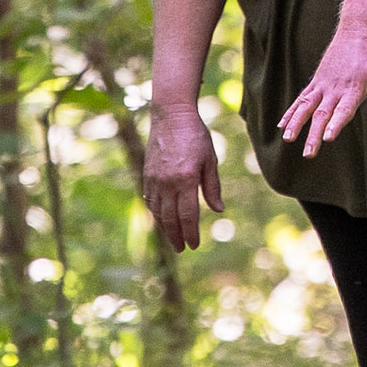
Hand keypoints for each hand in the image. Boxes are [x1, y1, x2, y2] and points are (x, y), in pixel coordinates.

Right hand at [144, 101, 221, 252]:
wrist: (171, 116)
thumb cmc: (196, 136)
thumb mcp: (210, 159)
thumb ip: (212, 186)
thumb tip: (219, 210)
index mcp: (186, 179)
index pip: (188, 215)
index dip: (191, 233)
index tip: (194, 245)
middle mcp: (168, 182)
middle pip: (171, 218)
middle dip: (177, 236)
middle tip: (182, 249)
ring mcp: (155, 179)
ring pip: (158, 212)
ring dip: (165, 229)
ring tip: (172, 240)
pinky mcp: (147, 175)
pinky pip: (150, 201)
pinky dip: (156, 214)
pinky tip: (162, 220)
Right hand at [278, 22, 366, 156]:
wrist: (359, 30)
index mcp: (354, 88)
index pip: (343, 110)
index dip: (336, 124)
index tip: (327, 138)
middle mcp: (335, 88)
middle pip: (323, 114)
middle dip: (314, 134)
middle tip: (308, 154)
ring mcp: (323, 85)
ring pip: (306, 106)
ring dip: (296, 122)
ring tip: (287, 139)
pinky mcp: (317, 81)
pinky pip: (301, 98)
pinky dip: (291, 111)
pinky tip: (282, 125)